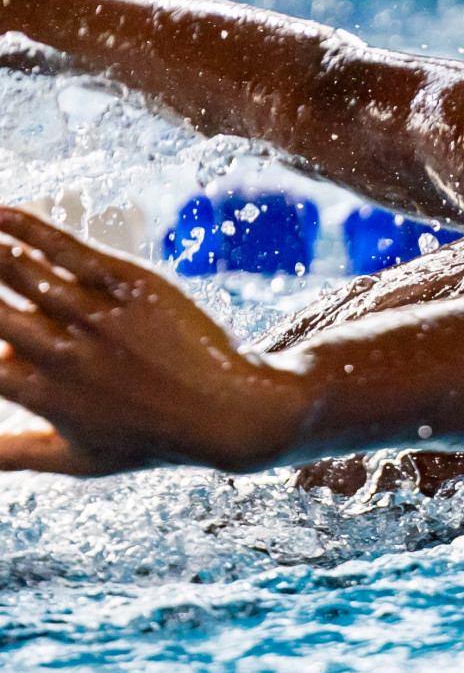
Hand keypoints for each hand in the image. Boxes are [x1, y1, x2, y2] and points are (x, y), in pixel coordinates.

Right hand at [0, 207, 306, 472]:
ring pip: (16, 270)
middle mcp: (59, 351)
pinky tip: (0, 214)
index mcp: (37, 391)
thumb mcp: (78, 458)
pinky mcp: (131, 285)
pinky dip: (27, 228)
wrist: (231, 414)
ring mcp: (95, 315)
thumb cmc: (151, 439)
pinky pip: (69, 249)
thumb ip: (12, 454)